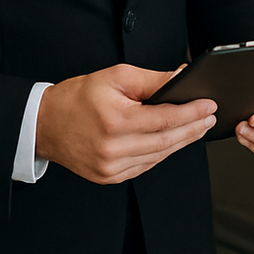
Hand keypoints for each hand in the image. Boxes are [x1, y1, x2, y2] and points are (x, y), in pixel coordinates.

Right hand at [35, 64, 215, 184]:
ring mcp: (110, 167)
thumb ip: (152, 79)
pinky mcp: (108, 177)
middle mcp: (113, 149)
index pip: (165, 119)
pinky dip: (161, 153)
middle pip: (166, 141)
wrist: (44, 124)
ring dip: (181, 142)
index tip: (209, 105)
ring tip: (197, 128)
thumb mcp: (116, 77)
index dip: (192, 112)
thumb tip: (182, 77)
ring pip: (158, 156)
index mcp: (115, 121)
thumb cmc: (78, 97)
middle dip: (192, 128)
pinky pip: (144, 166)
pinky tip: (172, 141)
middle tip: (210, 117)